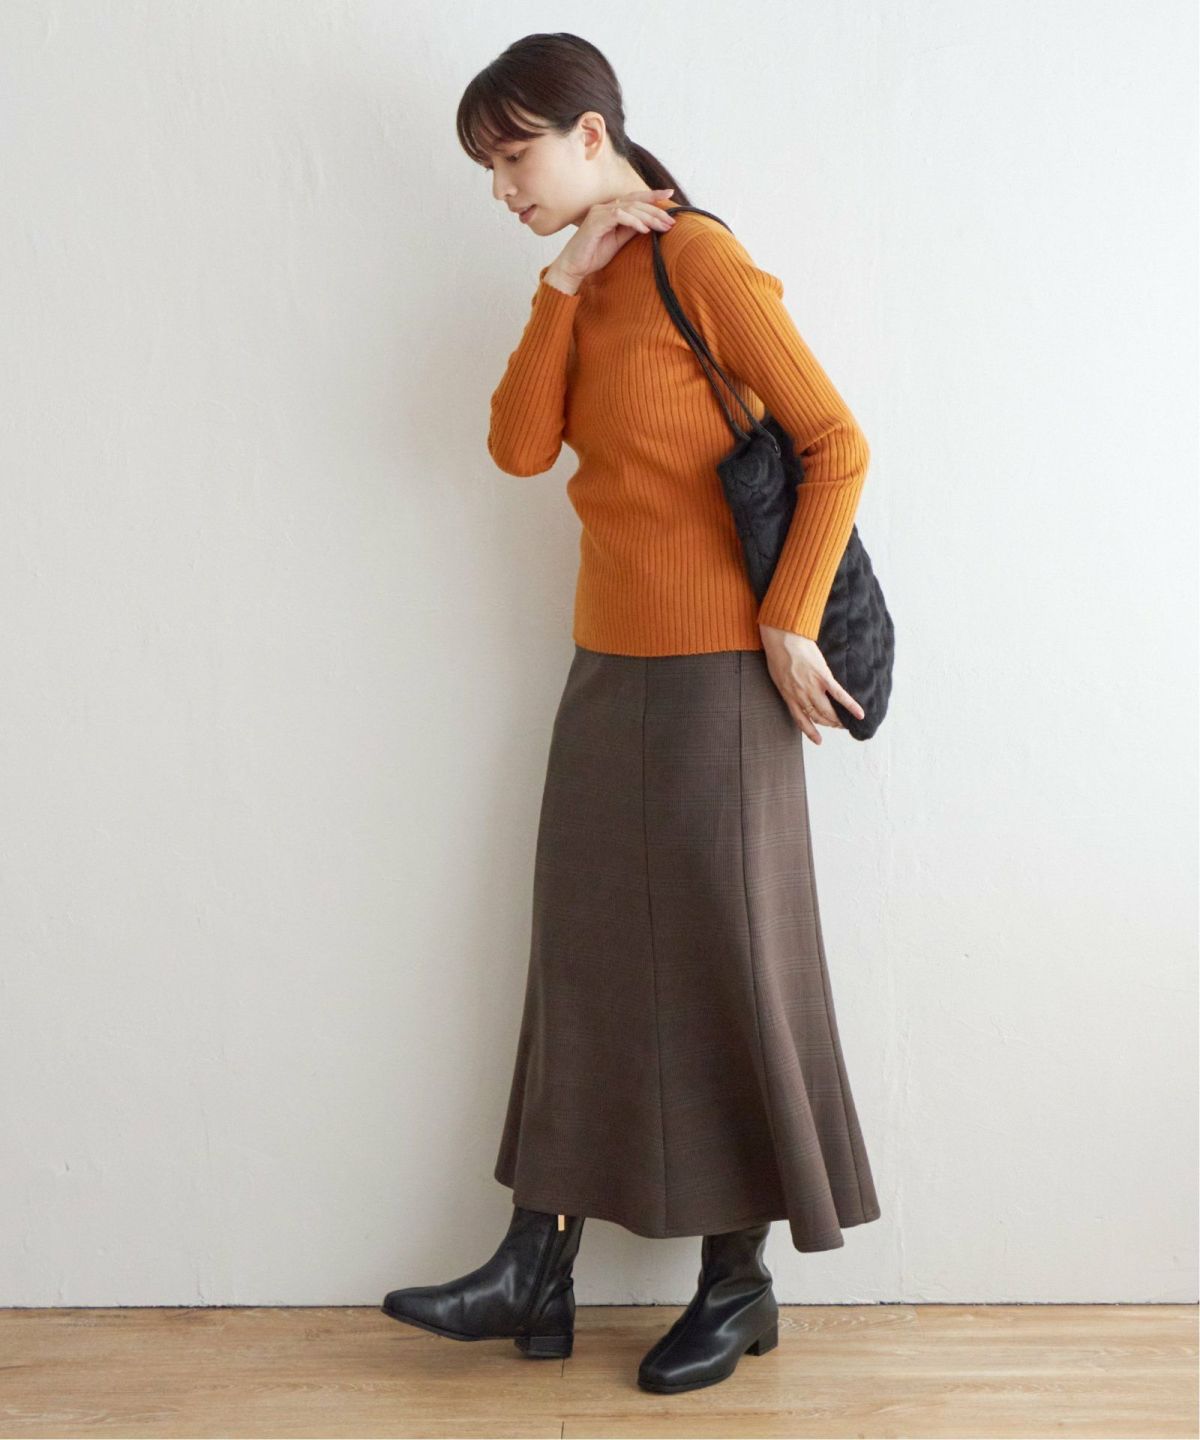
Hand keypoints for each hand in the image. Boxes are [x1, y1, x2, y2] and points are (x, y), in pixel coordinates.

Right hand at [548, 188, 677, 285]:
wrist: (573, 268)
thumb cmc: (593, 256)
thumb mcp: (618, 241)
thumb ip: (631, 230)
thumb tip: (649, 223)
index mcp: (610, 211)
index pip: (634, 199)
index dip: (652, 195)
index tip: (670, 194)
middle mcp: (604, 208)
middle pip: (636, 202)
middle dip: (656, 210)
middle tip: (672, 220)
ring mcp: (599, 213)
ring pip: (630, 208)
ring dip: (649, 217)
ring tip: (663, 226)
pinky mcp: (596, 221)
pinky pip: (619, 216)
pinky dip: (633, 222)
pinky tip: (645, 229)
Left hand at [759, 625, 864, 744]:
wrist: (783, 637)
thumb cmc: (778, 654)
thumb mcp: (778, 676)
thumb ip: (788, 687)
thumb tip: (794, 692)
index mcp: (788, 695)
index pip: (801, 719)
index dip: (810, 731)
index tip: (819, 740)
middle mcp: (800, 695)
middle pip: (817, 716)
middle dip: (828, 723)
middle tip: (837, 725)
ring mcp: (812, 687)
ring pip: (828, 711)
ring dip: (838, 719)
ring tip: (845, 722)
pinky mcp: (823, 677)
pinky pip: (839, 695)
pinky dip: (851, 706)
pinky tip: (860, 714)